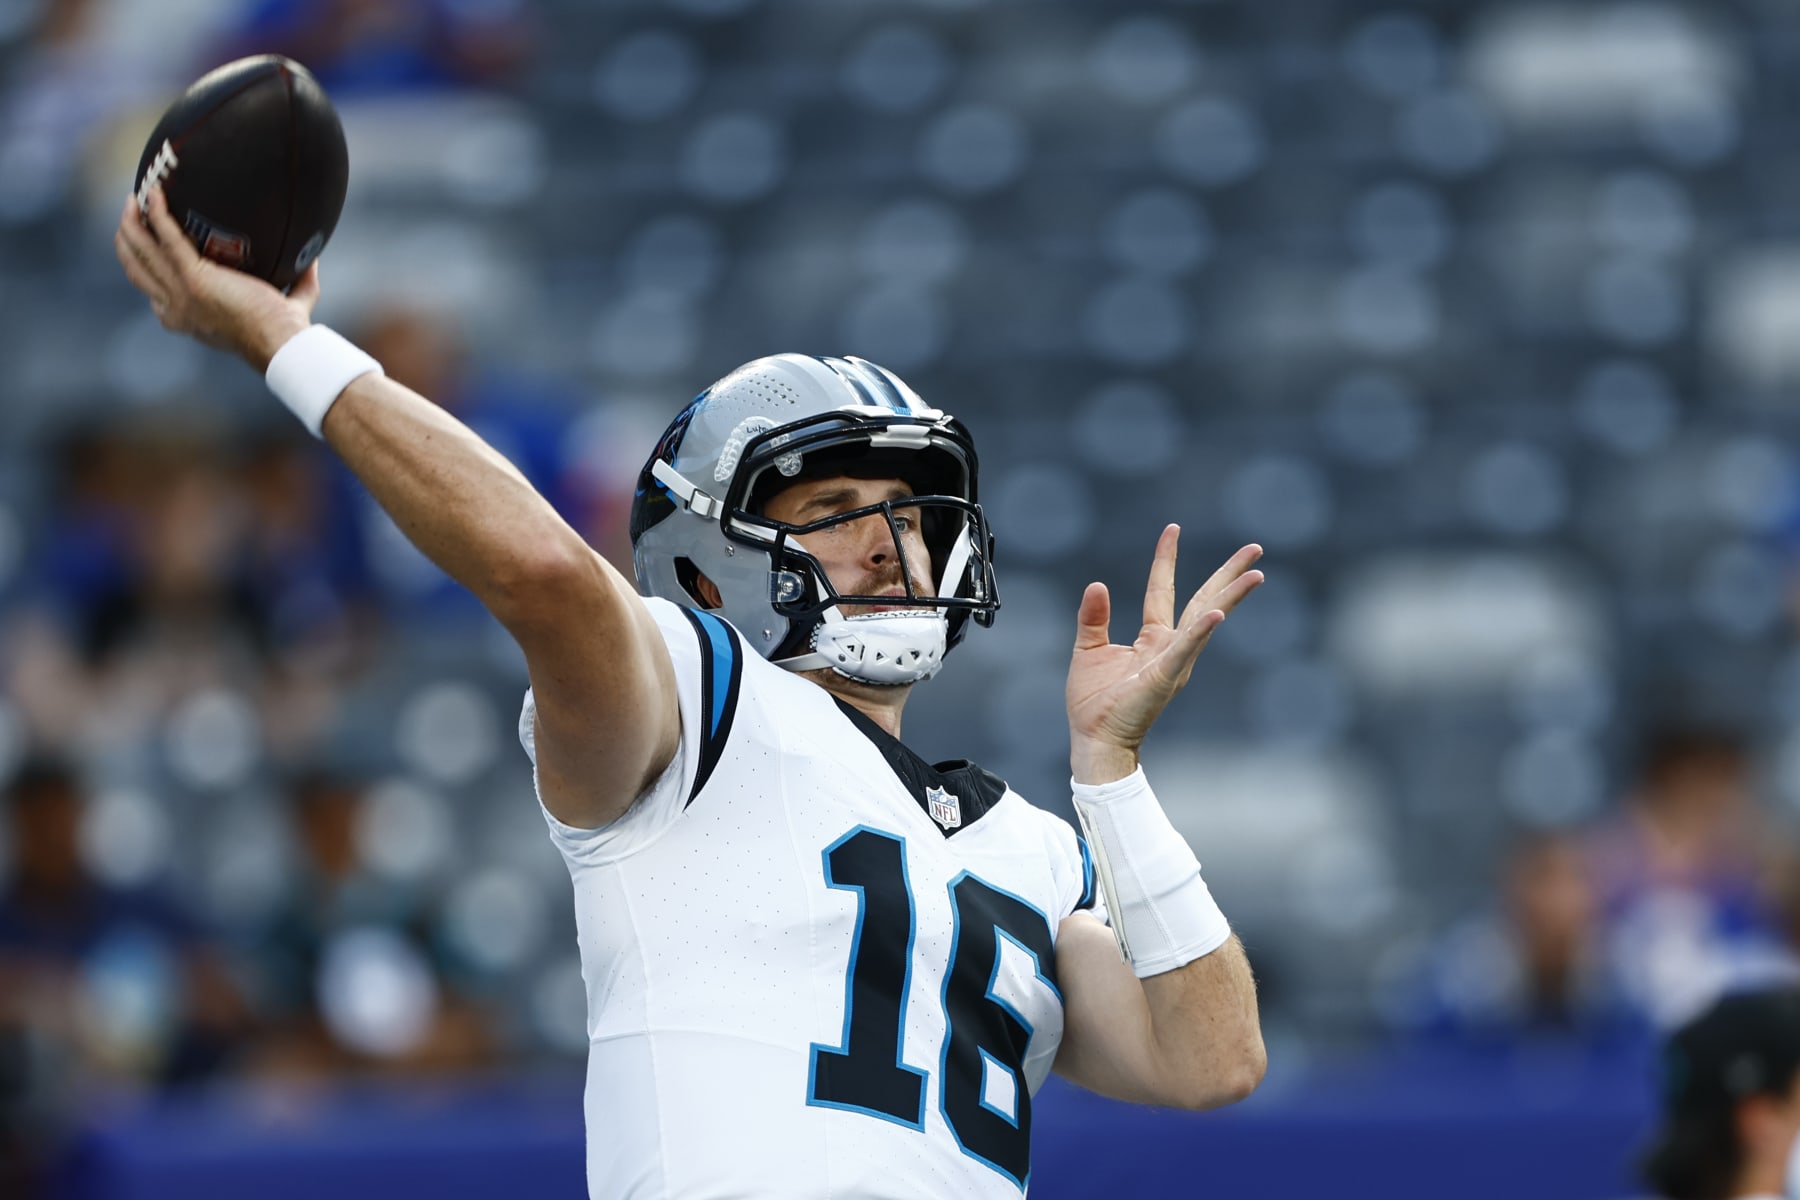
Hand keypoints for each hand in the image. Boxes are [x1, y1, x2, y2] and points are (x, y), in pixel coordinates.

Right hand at [113, 187, 317, 370]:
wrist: (282, 342)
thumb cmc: (286, 331)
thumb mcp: (281, 307)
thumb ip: (294, 286)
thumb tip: (314, 262)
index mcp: (186, 319)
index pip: (153, 291)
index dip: (143, 264)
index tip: (147, 241)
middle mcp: (175, 308)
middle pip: (135, 268)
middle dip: (128, 237)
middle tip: (132, 210)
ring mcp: (180, 293)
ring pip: (140, 251)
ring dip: (132, 221)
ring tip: (135, 197)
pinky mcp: (194, 278)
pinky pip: (166, 237)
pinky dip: (158, 213)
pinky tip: (157, 193)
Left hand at [1067, 527, 1262, 783]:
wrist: (1094, 740)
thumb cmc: (1093, 703)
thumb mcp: (1088, 648)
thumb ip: (1094, 617)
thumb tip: (1097, 584)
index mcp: (1153, 639)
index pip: (1163, 589)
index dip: (1166, 559)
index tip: (1172, 528)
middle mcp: (1170, 646)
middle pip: (1204, 600)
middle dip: (1228, 573)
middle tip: (1254, 547)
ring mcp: (1173, 661)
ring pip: (1207, 620)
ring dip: (1231, 596)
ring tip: (1256, 573)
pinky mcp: (1166, 676)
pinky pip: (1186, 649)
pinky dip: (1201, 631)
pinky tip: (1219, 613)